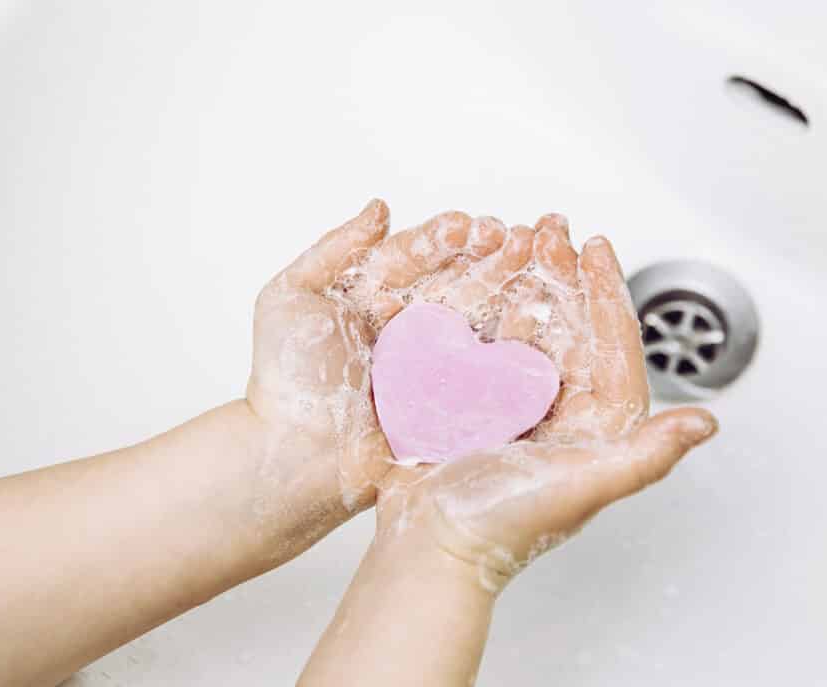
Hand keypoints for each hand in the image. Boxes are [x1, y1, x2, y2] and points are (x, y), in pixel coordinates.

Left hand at [245, 200, 527, 558]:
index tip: (470, 226)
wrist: (296, 454)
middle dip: (491, 259)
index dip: (446, 240)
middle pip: (459, 283)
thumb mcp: (291, 298)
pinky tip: (536, 321)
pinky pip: (490, 371)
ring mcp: (437, 366)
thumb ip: (334, 249)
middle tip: (518, 238)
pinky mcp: (455, 403)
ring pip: (482, 320)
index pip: (419, 258)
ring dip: (512, 293)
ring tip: (540, 267)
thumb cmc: (287, 381)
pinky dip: (515, 346)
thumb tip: (380, 208)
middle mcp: (412, 329)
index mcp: (378, 299)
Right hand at [371, 217, 717, 592]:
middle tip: (549, 230)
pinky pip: (481, 345)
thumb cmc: (502, 527)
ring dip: (520, 283)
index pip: (612, 344)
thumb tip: (707, 423)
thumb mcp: (582, 485)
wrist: (428, 547)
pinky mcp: (471, 404)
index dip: (606, 290)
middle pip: (568, 326)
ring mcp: (513, 406)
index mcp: (595, 427)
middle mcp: (559, 413)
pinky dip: (478, 310)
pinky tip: (471, 283)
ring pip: (524, 328)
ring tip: (510, 243)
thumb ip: (646, 455)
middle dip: (560, 274)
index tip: (595, 246)